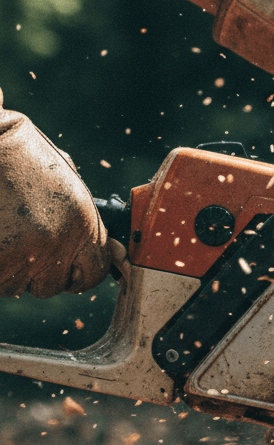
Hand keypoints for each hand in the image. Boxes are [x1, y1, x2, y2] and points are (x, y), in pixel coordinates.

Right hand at [0, 96, 116, 298]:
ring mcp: (22, 255)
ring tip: (4, 235)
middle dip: (39, 273)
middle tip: (24, 246)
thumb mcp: (68, 185)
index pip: (93, 273)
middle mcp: (57, 245)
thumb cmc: (25, 157)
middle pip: (52, 286)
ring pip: (16, 287)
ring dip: (9, 270)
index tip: (68, 271)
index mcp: (83, 225)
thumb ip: (80, 221)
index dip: (79, 275)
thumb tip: (90, 251)